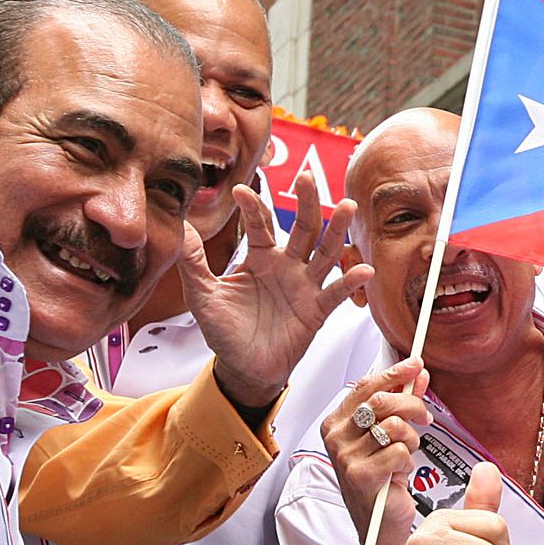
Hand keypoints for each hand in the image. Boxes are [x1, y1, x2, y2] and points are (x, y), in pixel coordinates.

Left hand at [188, 188, 371, 409]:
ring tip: (346, 207)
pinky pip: (336, 293)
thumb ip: (193, 262)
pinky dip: (350, 281)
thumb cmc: (225, 330)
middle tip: (307, 177)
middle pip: (302, 227)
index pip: (260, 224)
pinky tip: (363, 269)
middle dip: (307, 202)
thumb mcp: (203, 295)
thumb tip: (180, 228)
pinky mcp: (316, 310)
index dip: (253, 207)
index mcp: (260, 257)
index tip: (240, 191)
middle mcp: (287, 265)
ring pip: (324, 252)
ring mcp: (304, 285)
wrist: (243, 367)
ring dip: (336, 230)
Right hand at [322, 362, 428, 544]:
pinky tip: (399, 472)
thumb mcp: (390, 438)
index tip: (415, 365)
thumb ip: (402, 403)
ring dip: (410, 439)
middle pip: (381, 400)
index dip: (394, 372)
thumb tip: (417, 375)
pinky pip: (400, 451)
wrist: (380, 528)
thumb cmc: (381, 483)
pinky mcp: (361, 476)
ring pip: (394, 425)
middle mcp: (336, 438)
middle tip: (424, 416)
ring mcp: (346, 457)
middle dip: (412, 405)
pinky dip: (408, 460)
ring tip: (406, 453)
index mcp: (336, 424)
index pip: (364, 385)